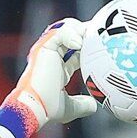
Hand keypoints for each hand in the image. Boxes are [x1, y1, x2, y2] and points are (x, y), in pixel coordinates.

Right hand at [6, 18, 97, 135]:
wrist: (34, 107)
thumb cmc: (46, 110)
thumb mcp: (69, 108)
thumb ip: (82, 105)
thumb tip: (93, 106)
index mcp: (59, 68)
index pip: (76, 50)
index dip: (89, 46)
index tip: (102, 47)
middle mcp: (53, 56)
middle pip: (72, 34)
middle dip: (86, 32)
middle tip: (100, 36)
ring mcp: (47, 50)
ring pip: (66, 28)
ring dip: (80, 30)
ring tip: (91, 37)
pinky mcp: (44, 47)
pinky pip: (60, 32)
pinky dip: (71, 35)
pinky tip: (80, 44)